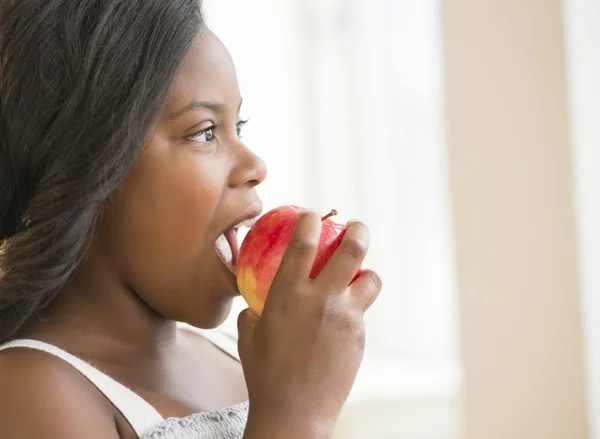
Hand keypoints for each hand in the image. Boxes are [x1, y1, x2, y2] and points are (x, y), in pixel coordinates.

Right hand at [238, 210, 381, 437]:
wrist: (295, 412)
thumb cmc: (264, 373)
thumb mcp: (249, 336)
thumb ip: (255, 311)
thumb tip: (257, 302)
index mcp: (288, 294)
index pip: (303, 244)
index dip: (310, 221)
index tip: (311, 214)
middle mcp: (321, 299)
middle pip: (352, 250)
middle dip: (358, 230)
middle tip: (356, 226)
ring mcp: (346, 317)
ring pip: (371, 280)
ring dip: (367, 272)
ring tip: (360, 275)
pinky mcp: (359, 336)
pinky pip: (362, 312)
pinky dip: (355, 307)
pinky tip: (342, 321)